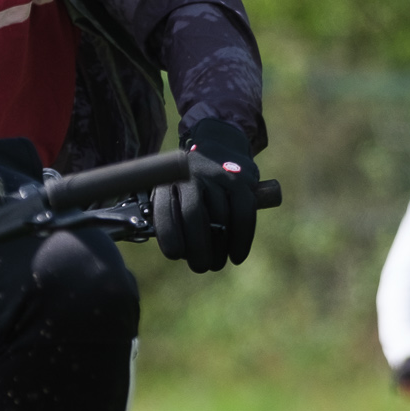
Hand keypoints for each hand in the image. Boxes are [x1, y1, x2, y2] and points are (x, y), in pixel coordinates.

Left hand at [153, 121, 261, 271]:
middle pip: (194, 215)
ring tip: (217, 263)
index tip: (175, 255)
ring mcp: (219, 176)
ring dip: (220, 248)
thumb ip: (172, 217)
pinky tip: (237, 256)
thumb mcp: (174, 191)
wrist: (220, 144)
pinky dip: (241, 239)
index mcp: (169, 179)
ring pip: (220, 217)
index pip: (165, 209)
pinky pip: (244, 214)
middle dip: (197, 248)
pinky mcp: (242, 181)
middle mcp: (192, 174)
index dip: (169, 235)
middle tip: (200, 266)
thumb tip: (182, 252)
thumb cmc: (192, 182)